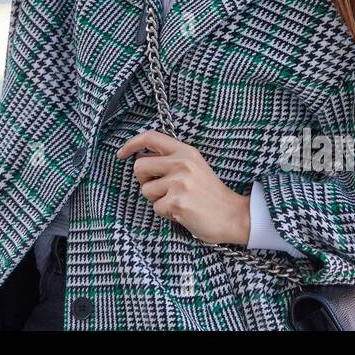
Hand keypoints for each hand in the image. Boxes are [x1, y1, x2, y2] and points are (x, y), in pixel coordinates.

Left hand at [117, 130, 249, 245]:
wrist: (234, 216)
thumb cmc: (210, 194)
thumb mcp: (194, 167)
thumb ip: (172, 160)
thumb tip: (140, 161)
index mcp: (185, 151)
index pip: (151, 138)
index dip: (131, 144)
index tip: (121, 154)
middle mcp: (182, 163)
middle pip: (139, 167)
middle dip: (144, 181)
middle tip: (161, 189)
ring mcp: (179, 182)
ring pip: (145, 190)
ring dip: (157, 200)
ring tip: (177, 201)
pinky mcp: (177, 202)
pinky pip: (156, 208)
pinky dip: (165, 213)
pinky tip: (182, 212)